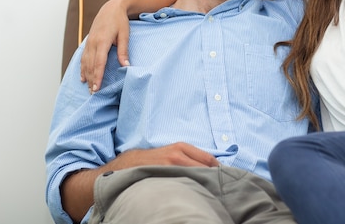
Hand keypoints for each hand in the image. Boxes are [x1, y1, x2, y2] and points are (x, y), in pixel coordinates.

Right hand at [62, 143, 218, 221]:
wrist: (119, 169)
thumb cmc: (145, 163)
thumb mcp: (166, 153)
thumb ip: (183, 158)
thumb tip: (207, 169)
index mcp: (180, 148)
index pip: (210, 160)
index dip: (219, 171)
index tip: (225, 180)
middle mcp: (177, 156)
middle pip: (207, 168)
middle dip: (214, 178)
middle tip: (220, 189)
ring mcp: (169, 167)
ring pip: (197, 177)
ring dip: (205, 185)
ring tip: (210, 195)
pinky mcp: (162, 177)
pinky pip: (183, 184)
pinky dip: (192, 191)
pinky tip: (193, 197)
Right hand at [80, 0, 130, 91]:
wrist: (111, 8)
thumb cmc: (120, 21)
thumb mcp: (125, 35)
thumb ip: (124, 51)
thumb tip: (126, 66)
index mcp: (102, 41)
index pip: (99, 63)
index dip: (98, 76)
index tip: (97, 88)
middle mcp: (93, 43)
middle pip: (90, 65)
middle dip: (92, 80)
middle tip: (93, 93)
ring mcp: (89, 42)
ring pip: (85, 63)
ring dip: (86, 76)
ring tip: (88, 88)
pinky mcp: (88, 42)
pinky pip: (83, 57)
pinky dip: (82, 68)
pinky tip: (83, 76)